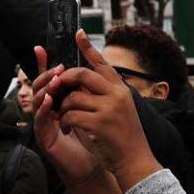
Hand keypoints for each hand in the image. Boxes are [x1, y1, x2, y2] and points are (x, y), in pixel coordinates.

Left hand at [44, 30, 162, 191]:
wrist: (136, 161)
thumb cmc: (125, 137)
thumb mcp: (121, 110)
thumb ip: (106, 94)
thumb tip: (84, 81)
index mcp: (121, 89)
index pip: (102, 63)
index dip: (88, 48)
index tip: (78, 33)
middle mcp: (116, 95)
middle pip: (82, 75)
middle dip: (65, 80)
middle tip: (57, 87)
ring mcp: (108, 109)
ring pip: (73, 97)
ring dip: (63, 108)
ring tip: (65, 117)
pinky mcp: (98, 124)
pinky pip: (70, 115)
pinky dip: (65, 121)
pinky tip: (68, 128)